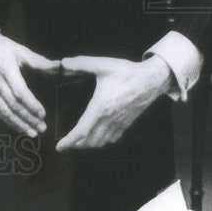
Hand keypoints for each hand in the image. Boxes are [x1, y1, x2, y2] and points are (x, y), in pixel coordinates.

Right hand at [0, 26, 60, 136]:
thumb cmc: (1, 46)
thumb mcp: (20, 50)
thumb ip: (39, 61)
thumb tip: (59, 66)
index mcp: (5, 69)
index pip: (19, 92)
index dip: (31, 104)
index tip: (43, 114)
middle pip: (12, 105)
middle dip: (28, 118)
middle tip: (42, 127)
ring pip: (4, 111)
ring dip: (19, 124)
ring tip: (33, 133)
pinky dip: (9, 121)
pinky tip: (19, 127)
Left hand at [55, 55, 173, 150]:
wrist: (152, 80)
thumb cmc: (126, 72)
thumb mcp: (102, 64)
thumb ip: (81, 63)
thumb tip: (63, 63)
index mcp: (100, 107)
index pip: (82, 130)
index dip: (70, 141)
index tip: (59, 148)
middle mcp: (109, 119)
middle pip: (90, 141)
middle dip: (76, 145)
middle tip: (65, 144)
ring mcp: (119, 123)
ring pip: (101, 142)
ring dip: (88, 145)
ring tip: (77, 142)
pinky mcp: (127, 123)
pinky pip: (112, 138)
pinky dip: (102, 141)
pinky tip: (97, 137)